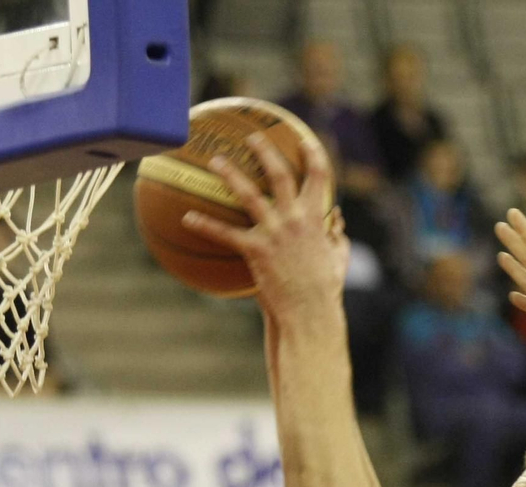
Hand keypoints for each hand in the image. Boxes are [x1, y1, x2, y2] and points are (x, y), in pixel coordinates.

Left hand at [183, 135, 346, 324]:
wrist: (310, 310)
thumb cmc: (326, 288)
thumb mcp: (339, 257)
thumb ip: (338, 235)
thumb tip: (337, 218)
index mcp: (316, 217)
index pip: (318, 176)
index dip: (312, 153)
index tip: (303, 139)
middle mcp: (294, 218)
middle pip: (279, 174)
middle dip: (265, 151)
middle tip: (252, 137)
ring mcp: (274, 232)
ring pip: (248, 195)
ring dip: (230, 174)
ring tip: (216, 160)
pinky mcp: (256, 250)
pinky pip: (225, 234)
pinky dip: (205, 225)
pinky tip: (187, 217)